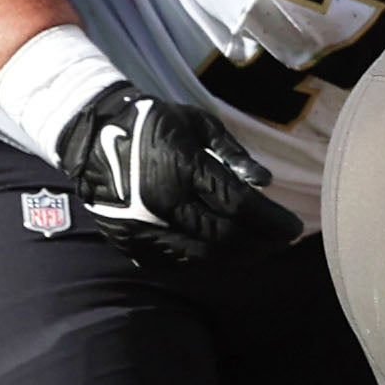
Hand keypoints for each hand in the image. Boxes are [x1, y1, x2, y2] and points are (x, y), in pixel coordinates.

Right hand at [55, 87, 297, 261]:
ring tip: (259, 250)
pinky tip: (223, 252)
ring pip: (203, 256)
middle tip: (282, 241)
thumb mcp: (198, 124)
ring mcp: (144, 226)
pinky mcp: (129, 241)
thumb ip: (234, 153)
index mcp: (182, 169)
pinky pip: (175, 261)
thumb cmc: (154, 123)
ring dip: (238, 257)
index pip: (240, 206)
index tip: (295, 227)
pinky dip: (205, 260)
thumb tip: (266, 181)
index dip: (272, 222)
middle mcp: (163, 203)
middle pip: (226, 237)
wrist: (89, 133)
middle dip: (262, 243)